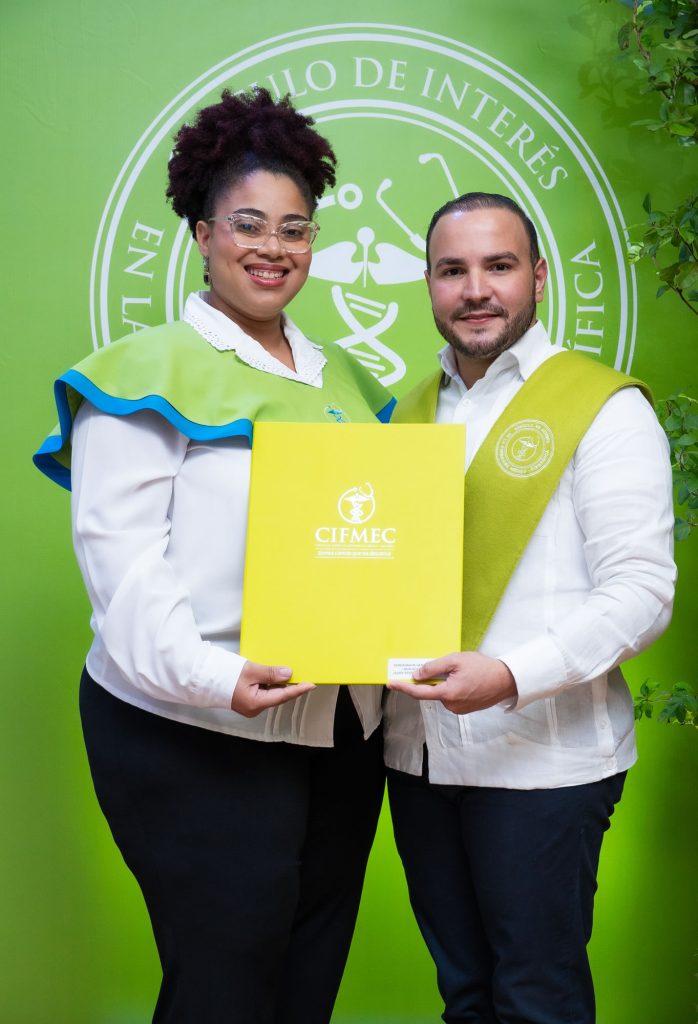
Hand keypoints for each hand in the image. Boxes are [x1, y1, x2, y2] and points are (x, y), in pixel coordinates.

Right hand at [231, 661, 315, 717]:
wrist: (203, 677)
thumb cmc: (224, 675)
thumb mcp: (251, 671)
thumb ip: (271, 673)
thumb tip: (289, 674)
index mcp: (256, 704)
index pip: (283, 696)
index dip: (298, 690)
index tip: (311, 684)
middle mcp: (254, 708)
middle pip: (277, 696)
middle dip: (290, 687)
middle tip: (304, 676)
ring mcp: (249, 704)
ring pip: (270, 694)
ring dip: (279, 684)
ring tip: (291, 673)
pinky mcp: (245, 699)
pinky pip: (263, 691)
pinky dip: (270, 684)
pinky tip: (274, 675)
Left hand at [387, 652, 516, 714]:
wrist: (506, 680)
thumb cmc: (483, 668)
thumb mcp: (456, 660)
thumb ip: (434, 667)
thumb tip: (417, 674)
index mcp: (448, 693)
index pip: (419, 692)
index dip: (403, 687)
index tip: (391, 683)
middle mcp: (451, 705)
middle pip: (431, 692)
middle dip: (432, 679)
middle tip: (445, 666)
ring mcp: (458, 709)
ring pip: (441, 694)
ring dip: (444, 683)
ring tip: (461, 671)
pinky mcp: (464, 709)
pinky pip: (450, 697)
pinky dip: (451, 688)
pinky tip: (464, 679)